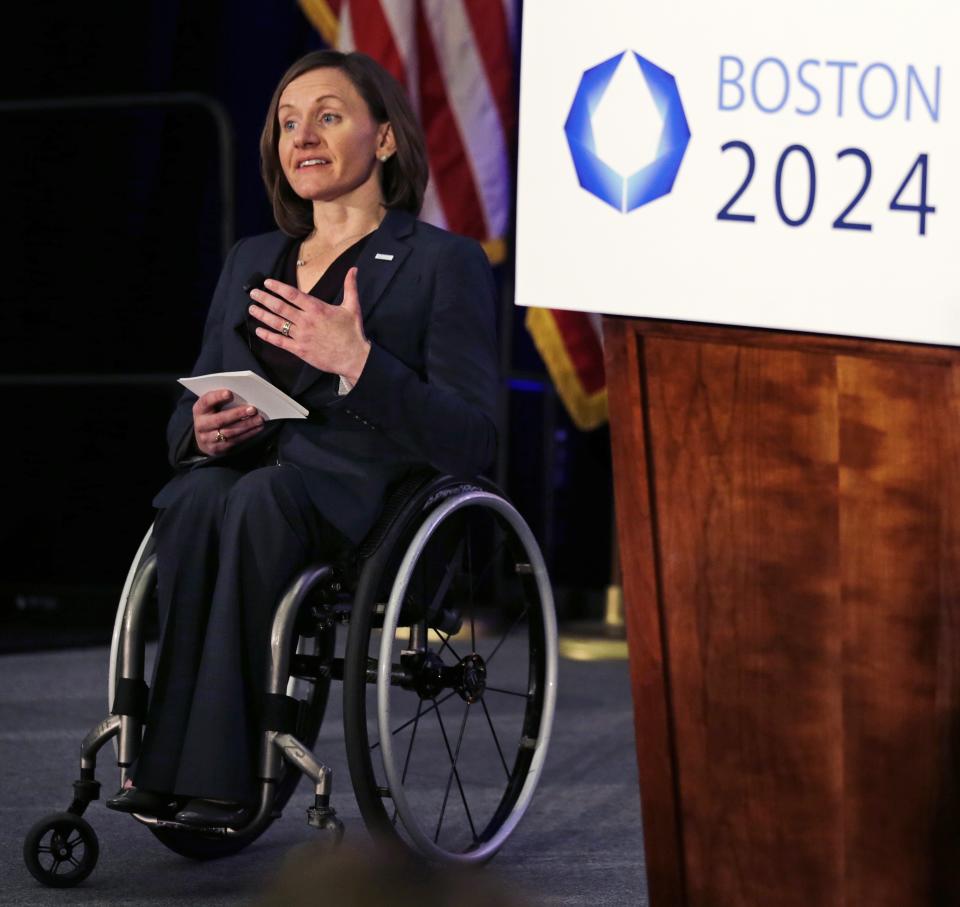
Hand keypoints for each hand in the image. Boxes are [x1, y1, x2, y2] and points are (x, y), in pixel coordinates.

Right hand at [192, 390, 263, 455]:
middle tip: (253, 409)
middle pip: (220, 419)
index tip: (230, 393)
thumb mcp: (212, 407)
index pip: (206, 401)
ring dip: (247, 425)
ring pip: (229, 432)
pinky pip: (235, 441)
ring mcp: (208, 438)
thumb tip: (244, 396)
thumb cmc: (212, 416)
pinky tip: (257, 428)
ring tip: (259, 419)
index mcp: (199, 410)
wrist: (204, 439)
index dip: (217, 397)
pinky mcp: (217, 449)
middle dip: (238, 414)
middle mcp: (201, 425)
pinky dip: (248, 434)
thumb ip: (222, 401)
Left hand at [247, 267, 370, 383]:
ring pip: (277, 323)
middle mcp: (307, 321)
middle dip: (264, 299)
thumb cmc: (353, 333)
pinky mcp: (300, 350)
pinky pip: (280, 342)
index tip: (267, 283)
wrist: (354, 357)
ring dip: (262, 315)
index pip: (292, 294)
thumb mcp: (353, 307)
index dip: (278, 287)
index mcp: (317, 308)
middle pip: (280, 307)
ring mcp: (302, 336)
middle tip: (253, 293)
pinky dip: (268, 336)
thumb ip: (350, 287)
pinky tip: (258, 331)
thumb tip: (353, 270)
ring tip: (252, 309)